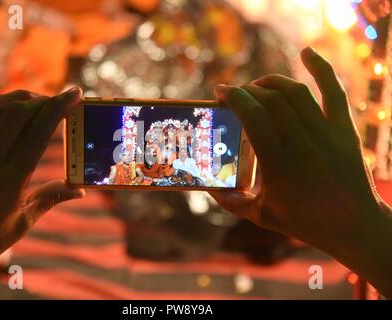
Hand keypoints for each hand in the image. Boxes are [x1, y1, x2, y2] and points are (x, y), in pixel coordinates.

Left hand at [0, 88, 84, 297]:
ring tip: (36, 99)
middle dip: (43, 99)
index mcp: (8, 182)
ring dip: (17, 97)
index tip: (75, 94)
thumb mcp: (21, 224)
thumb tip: (79, 190)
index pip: (38, 133)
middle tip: (60, 99)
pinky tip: (4, 106)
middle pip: (15, 113)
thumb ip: (50, 199)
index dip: (59, 108)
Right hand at [210, 47, 391, 296]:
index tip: (221, 92)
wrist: (353, 226)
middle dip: (248, 90)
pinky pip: (334, 92)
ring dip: (273, 82)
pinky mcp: (345, 131)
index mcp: (279, 164)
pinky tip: (306, 52)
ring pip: (296, 92)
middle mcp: (303, 145)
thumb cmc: (303, 222)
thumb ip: (228, 200)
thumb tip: (206, 185)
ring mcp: (327, 135)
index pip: (253, 116)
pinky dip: (320, 68)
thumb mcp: (259, 215)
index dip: (234, 97)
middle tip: (237, 94)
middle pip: (271, 100)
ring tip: (258, 85)